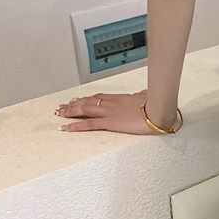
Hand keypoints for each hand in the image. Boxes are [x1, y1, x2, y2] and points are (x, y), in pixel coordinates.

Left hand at [55, 89, 177, 134]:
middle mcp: (110, 103)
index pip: (97, 97)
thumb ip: (144, 94)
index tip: (77, 100)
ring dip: (70, 112)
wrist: (158, 111)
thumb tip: (146, 91)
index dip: (85, 98)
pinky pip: (89, 124)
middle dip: (73, 104)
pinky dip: (76, 125)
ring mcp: (108, 113)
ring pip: (84, 110)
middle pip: (86, 102)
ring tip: (60, 114)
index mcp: (118, 98)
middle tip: (62, 108)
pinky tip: (66, 127)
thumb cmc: (155, 105)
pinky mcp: (110, 123)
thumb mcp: (148, 97)